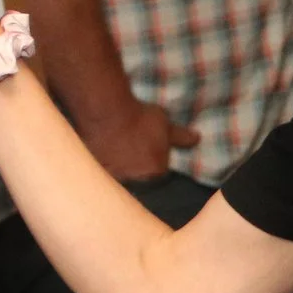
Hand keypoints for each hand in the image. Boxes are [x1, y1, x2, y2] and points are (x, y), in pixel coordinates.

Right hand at [79, 97, 198, 182]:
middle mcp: (135, 180)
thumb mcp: (164, 124)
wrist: (107, 112)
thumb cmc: (139, 117)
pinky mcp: (95, 171)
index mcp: (155, 171)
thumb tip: (197, 139)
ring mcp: (113, 177)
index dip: (154, 159)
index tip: (148, 147)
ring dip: (118, 167)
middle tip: (130, 149)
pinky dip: (102, 164)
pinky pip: (101, 172)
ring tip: (114, 149)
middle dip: (136, 167)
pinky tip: (100, 151)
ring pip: (119, 177)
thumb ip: (180, 136)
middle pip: (138, 179)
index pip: (158, 172)